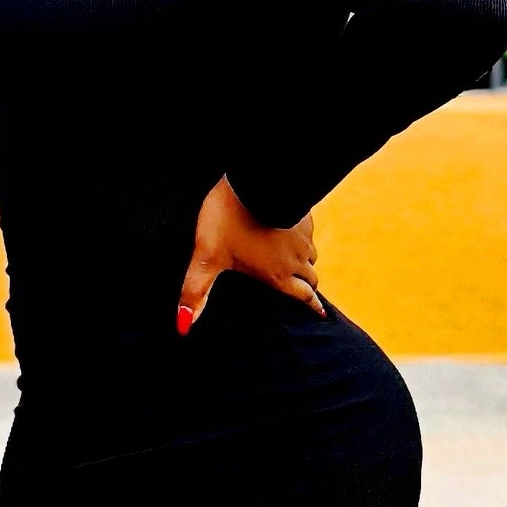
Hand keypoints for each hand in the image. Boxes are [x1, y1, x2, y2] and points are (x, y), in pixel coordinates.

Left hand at [177, 178, 324, 333]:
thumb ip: (196, 290)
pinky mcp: (304, 213)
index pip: (303, 295)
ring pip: (312, 254)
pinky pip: (308, 231)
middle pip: (311, 277)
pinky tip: (292, 233)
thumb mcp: (208, 256)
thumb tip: (183, 327)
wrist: (255, 179)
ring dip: (307, 261)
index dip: (312, 306)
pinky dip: (303, 237)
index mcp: (278, 274)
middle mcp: (296, 258)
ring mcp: (303, 234)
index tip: (322, 314)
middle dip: (309, 286)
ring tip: (298, 263)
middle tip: (307, 292)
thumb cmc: (231, 219)